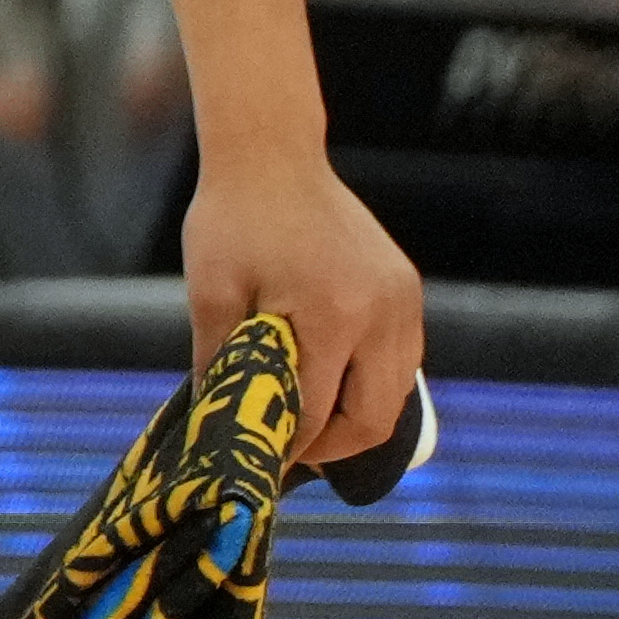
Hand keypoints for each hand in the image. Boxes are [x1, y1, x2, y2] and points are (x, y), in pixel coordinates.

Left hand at [180, 145, 425, 467]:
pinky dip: (373, 384)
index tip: (262, 461)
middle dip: (333, 449)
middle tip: (290, 453)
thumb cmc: (232, 221)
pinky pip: (402, 360)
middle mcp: (381, 314)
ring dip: (358, 420)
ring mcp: (403, 302)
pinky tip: (335, 385)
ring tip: (310, 426)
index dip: (290, 448)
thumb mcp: (211, 293)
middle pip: (373, 418)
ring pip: (397, 394)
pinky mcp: (407, 290)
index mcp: (331, 316)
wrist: (272, 157)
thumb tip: (217, 424)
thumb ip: (220, 363)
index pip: (320, 414)